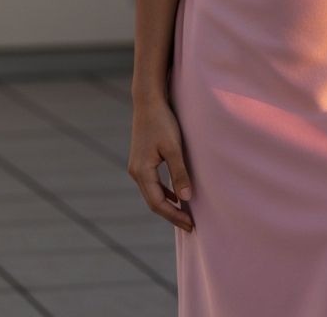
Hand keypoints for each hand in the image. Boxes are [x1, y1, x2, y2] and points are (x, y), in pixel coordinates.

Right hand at [127, 94, 194, 232]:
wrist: (148, 101)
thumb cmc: (162, 122)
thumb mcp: (173, 147)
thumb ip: (179, 173)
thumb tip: (186, 199)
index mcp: (142, 172)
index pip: (158, 203)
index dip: (174, 216)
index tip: (190, 224)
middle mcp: (136, 172)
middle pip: (153, 201)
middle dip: (171, 214)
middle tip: (190, 225)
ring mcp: (137, 166)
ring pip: (152, 193)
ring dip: (168, 204)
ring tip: (184, 214)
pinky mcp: (142, 160)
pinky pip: (153, 183)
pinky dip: (164, 192)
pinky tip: (176, 194)